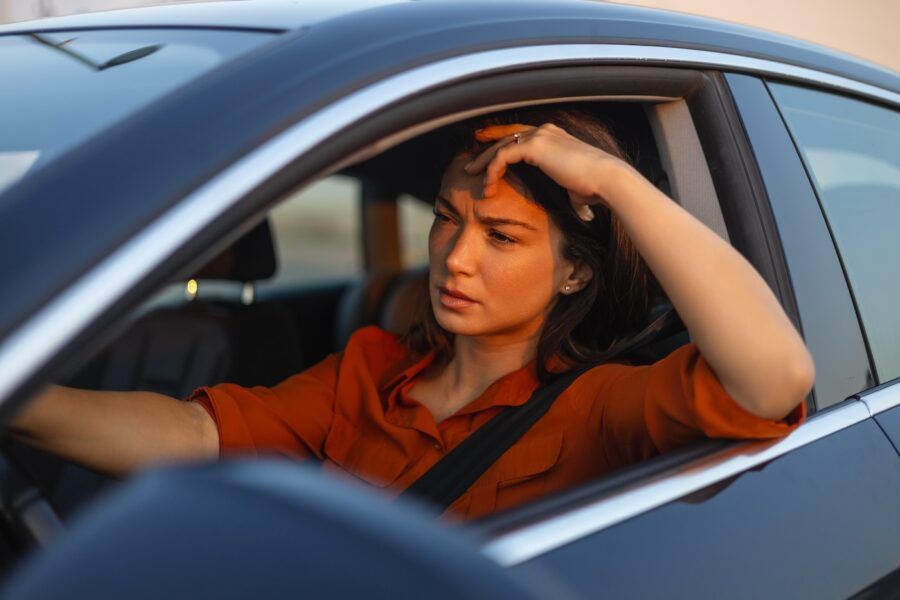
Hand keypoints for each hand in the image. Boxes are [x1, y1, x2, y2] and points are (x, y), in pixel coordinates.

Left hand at [463, 123, 631, 220]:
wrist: (605, 180)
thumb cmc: (596, 187)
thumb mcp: (580, 190)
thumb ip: (576, 197)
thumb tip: (585, 214)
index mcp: (554, 137)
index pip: (521, 134)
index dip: (502, 140)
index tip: (486, 148)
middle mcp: (545, 131)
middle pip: (507, 135)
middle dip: (486, 145)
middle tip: (470, 159)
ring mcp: (540, 136)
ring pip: (501, 145)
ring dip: (484, 161)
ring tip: (471, 174)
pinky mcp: (535, 146)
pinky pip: (503, 155)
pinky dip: (493, 169)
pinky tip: (488, 185)